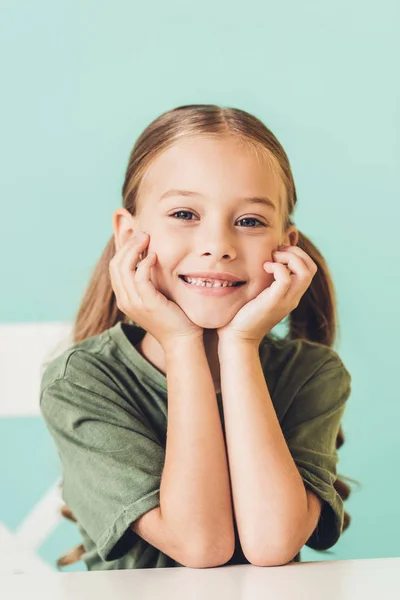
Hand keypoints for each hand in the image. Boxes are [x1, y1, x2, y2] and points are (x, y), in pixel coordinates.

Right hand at [109, 231, 202, 349]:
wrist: (182, 339)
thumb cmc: (173, 316)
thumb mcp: (156, 296)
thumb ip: (149, 280)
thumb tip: (150, 257)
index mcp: (124, 298)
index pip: (115, 267)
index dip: (123, 248)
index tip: (135, 235)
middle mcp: (125, 300)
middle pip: (115, 265)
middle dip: (127, 245)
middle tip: (142, 233)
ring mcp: (134, 303)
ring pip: (124, 268)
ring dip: (134, 249)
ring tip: (147, 238)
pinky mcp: (148, 304)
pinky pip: (140, 278)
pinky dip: (145, 263)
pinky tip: (155, 256)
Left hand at [217, 245, 317, 344]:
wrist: (238, 337)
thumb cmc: (244, 315)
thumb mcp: (260, 294)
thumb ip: (267, 282)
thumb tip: (263, 262)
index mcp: (292, 295)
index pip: (309, 269)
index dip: (297, 255)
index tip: (277, 253)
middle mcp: (293, 297)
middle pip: (311, 268)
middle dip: (296, 253)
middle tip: (276, 253)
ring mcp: (286, 300)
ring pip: (305, 272)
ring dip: (289, 258)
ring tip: (272, 259)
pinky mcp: (274, 302)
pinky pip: (286, 279)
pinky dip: (277, 267)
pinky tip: (264, 267)